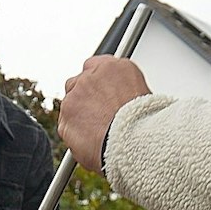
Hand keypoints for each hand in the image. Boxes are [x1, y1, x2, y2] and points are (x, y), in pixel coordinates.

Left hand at [60, 56, 150, 173]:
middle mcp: (91, 77)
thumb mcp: (143, 96)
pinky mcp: (65, 118)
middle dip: (86, 99)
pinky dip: (75, 134)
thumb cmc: (145, 123)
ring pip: (71, 105)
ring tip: (100, 133)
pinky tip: (92, 142)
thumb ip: (124, 90)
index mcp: (114, 68)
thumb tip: (120, 100)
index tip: (103, 96)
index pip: (95, 66)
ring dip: (80, 117)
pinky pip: (66, 126)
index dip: (98, 84)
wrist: (135, 141)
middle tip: (100, 116)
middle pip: (80, 83)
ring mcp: (75, 96)